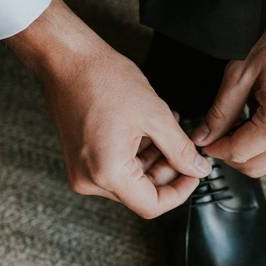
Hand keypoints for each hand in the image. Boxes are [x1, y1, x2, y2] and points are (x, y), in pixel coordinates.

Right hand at [6, 0, 211, 217]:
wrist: (67, 60)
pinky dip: (136, 154)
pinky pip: (115, 168)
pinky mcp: (79, 160)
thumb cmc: (103, 80)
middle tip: (184, 147)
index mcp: (107, 173)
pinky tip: (149, 131)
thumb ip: (181, 149)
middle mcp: (89, 180)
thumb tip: (198, 169)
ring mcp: (81, 171)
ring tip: (168, 131)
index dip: (180, 192)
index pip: (152, 205)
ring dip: (153, 160)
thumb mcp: (155, 116)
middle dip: (167, 171)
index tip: (194, 175)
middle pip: (141, 194)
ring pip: (131, 181)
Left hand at [191, 0, 265, 177]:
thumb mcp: (241, 71)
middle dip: (232, 155)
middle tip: (217, 134)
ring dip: (253, 156)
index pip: (237, 154)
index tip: (203, 138)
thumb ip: (220, 111)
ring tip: (239, 129)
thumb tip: (203, 136)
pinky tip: (261, 126)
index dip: (214, 149)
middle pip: (256, 168)